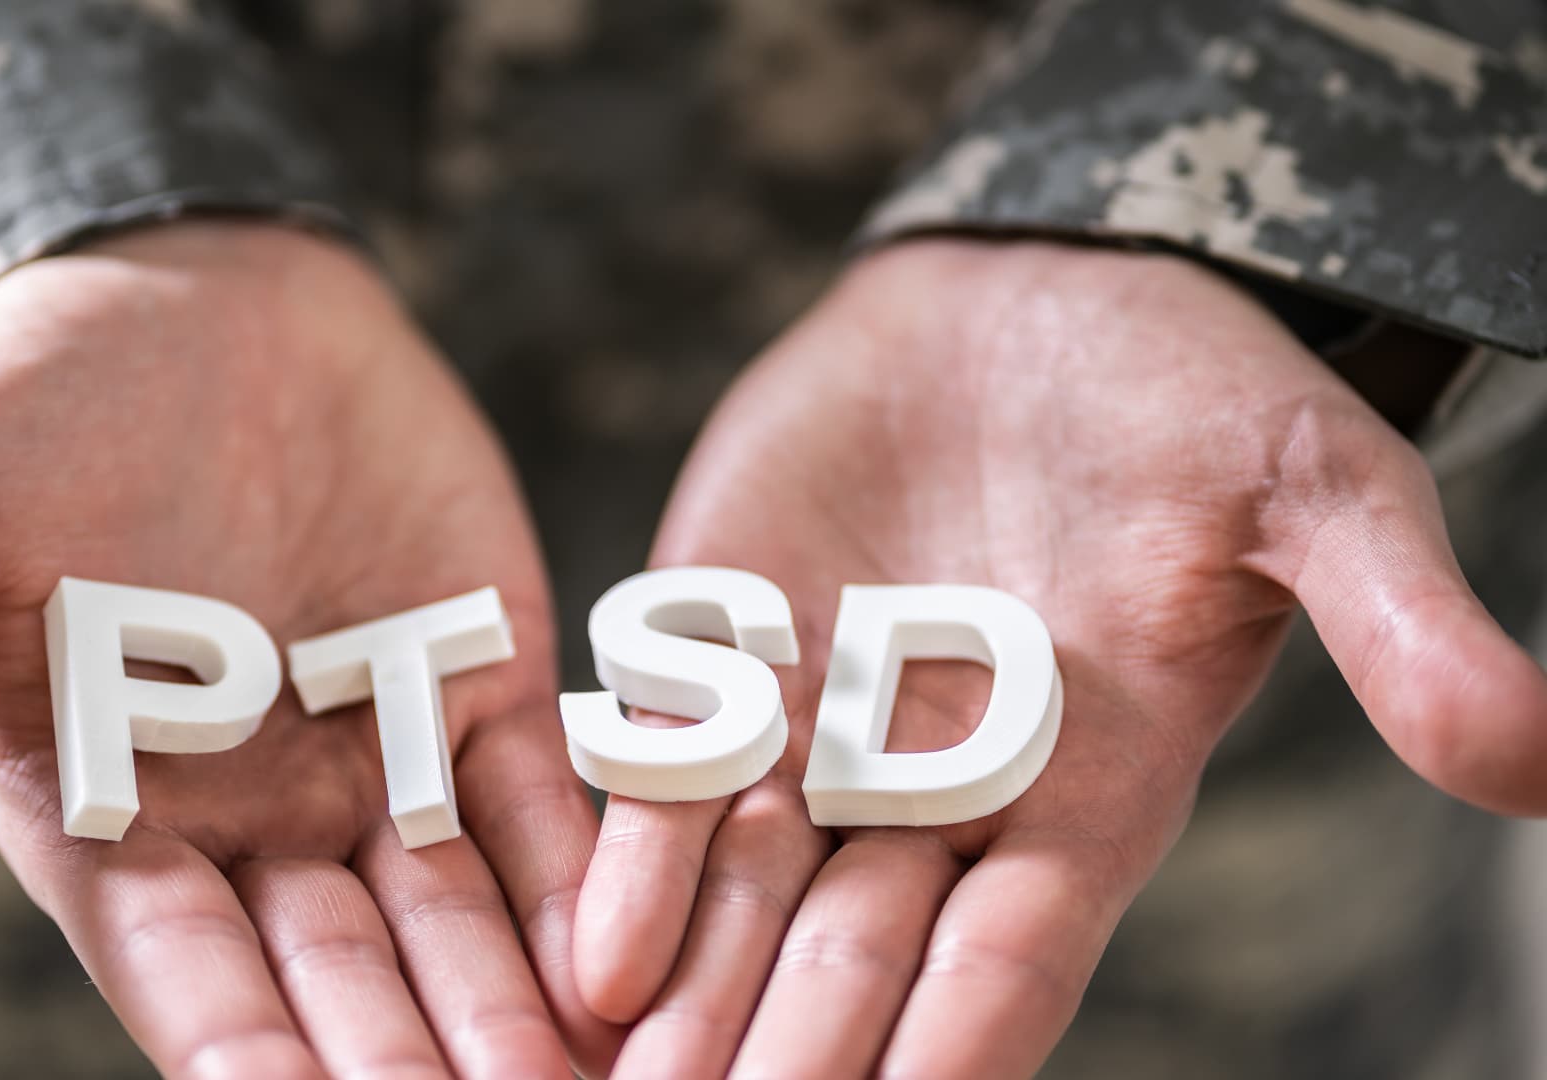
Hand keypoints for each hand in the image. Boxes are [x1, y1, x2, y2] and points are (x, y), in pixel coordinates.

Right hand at [0, 222, 618, 1077]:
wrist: (197, 281)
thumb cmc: (35, 392)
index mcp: (113, 818)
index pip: (189, 982)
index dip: (252, 1061)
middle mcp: (254, 822)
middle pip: (343, 986)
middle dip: (409, 1066)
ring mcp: (378, 759)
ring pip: (456, 921)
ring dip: (514, 1012)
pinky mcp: (481, 682)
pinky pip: (544, 802)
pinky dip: (591, 878)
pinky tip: (636, 957)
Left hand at [573, 238, 1546, 1077]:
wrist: (1035, 294)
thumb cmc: (1192, 393)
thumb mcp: (1315, 494)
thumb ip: (1395, 629)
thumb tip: (1534, 763)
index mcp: (1086, 787)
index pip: (1016, 955)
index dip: (959, 1044)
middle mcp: (939, 786)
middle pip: (862, 956)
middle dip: (797, 1051)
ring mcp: (818, 723)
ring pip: (748, 890)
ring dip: (697, 998)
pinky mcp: (726, 644)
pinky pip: (668, 768)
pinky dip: (633, 859)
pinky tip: (592, 958)